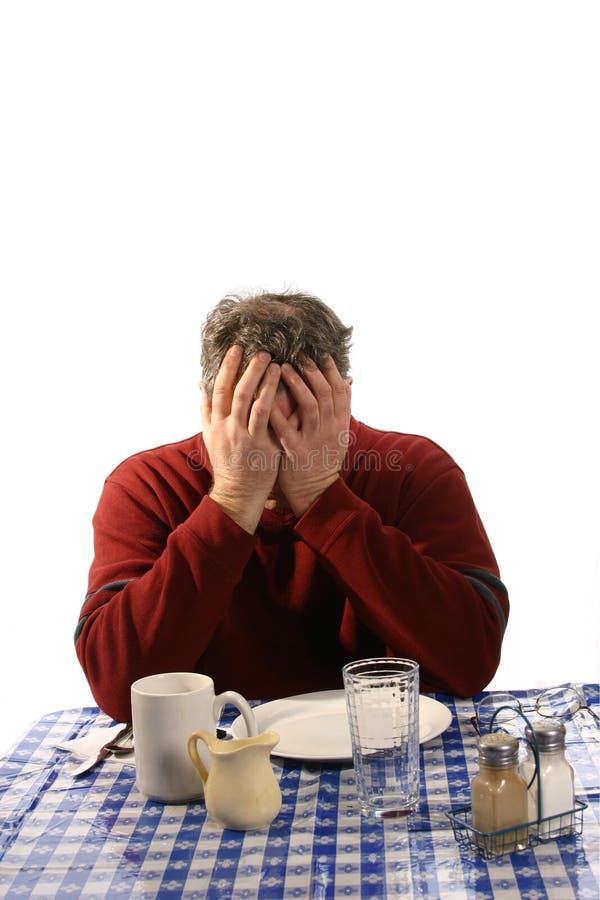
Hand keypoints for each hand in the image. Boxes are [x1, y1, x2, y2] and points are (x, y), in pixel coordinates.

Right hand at [201, 345, 281, 532]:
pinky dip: (277, 401)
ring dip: (265, 381)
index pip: (219, 388)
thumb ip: (206, 411)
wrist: (237, 493)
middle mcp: (228, 428)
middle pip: (237, 391)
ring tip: (275, 364)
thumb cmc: (227, 463)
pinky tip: (287, 389)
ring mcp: (245, 437)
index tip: (236, 349)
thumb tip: (200, 386)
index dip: (227, 367)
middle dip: (249, 369)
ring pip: (254, 403)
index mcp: (215, 424)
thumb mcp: (210, 437)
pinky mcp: (262, 447)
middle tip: (261, 351)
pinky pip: (271, 420)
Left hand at [268, 354, 350, 516]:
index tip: (320, 352)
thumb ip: (342, 406)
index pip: (340, 390)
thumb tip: (349, 378)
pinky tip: (264, 399)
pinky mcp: (297, 453)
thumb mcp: (339, 432)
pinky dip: (276, 413)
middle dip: (312, 371)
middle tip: (298, 353)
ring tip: (282, 367)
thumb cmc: (323, 458)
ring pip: (310, 406)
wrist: (316, 492)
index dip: (331, 370)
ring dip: (297, 385)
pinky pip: (286, 429)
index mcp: (340, 423)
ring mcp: (315, 441)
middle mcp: (331, 429)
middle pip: (325, 393)